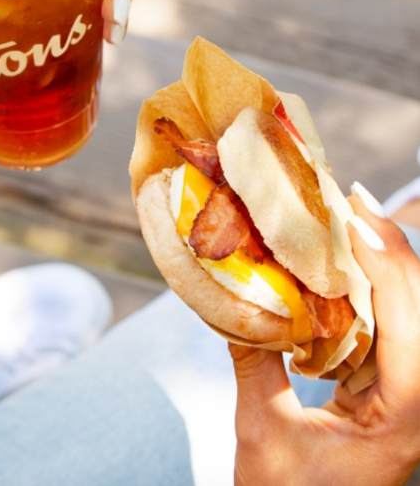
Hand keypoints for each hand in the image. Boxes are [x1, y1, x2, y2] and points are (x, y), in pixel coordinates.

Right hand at [230, 188, 419, 485]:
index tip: (351, 211)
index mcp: (405, 413)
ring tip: (343, 223)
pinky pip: (387, 337)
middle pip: (418, 307)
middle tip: (347, 200)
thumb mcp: (261, 431)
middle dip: (387, 249)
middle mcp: (419, 402)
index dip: (384, 258)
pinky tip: (335, 273)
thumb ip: (253, 364)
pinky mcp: (391, 401)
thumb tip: (231, 302)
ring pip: (408, 317)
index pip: (408, 318)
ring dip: (378, 269)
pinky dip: (365, 299)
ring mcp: (409, 401)